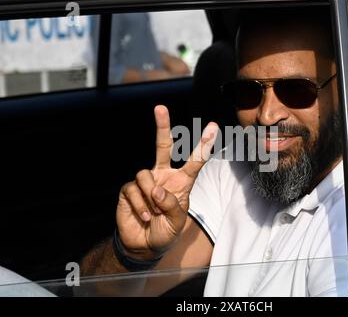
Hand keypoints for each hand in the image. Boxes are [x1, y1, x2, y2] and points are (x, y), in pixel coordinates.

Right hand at [116, 105, 217, 259]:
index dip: (203, 145)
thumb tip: (156, 188)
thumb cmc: (166, 231)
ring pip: (145, 175)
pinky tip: (144, 216)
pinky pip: (133, 189)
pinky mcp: (128, 189)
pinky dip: (140, 205)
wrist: (143, 245)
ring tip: (154, 214)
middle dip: (162, 126)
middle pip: (163, 146)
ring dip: (150, 197)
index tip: (213, 127)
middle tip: (160, 107)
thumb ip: (171, 205)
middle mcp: (163, 176)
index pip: (194, 161)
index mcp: (181, 182)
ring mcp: (145, 181)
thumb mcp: (177, 223)